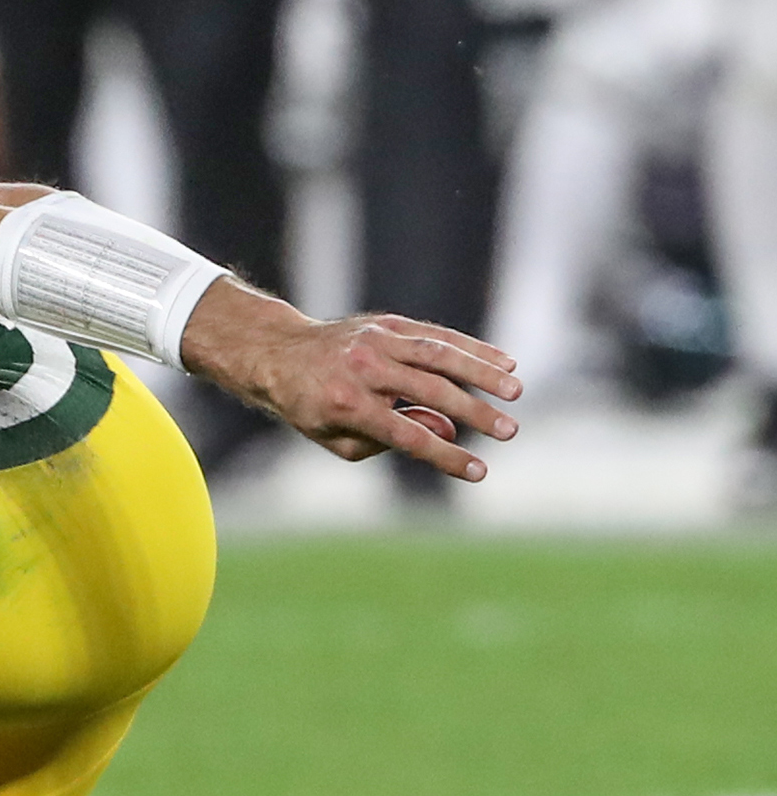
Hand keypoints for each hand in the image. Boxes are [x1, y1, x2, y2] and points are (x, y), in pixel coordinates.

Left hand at [180, 285, 521, 480]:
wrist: (281, 355)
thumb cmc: (312, 408)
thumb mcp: (340, 439)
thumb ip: (392, 440)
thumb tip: (447, 432)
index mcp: (347, 405)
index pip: (407, 435)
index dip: (444, 456)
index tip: (480, 471)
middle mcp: (364, 369)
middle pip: (431, 392)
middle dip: (475, 413)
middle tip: (510, 432)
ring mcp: (376, 341)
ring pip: (440, 355)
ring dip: (483, 372)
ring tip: (515, 391)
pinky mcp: (388, 324)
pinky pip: (437, 335)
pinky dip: (471, 348)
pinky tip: (504, 361)